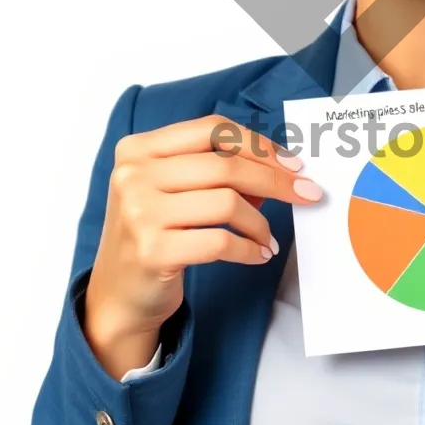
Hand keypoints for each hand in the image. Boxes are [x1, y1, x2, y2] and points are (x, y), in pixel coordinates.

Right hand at [85, 114, 320, 340]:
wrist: (118, 295)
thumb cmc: (154, 234)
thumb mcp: (174, 192)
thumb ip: (217, 173)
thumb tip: (279, 169)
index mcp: (138, 148)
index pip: (211, 128)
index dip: (258, 144)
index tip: (291, 163)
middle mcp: (134, 175)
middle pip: (225, 165)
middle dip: (275, 179)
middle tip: (305, 193)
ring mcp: (139, 212)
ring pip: (227, 202)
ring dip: (260, 222)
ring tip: (266, 236)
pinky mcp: (152, 250)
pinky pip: (221, 241)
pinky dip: (248, 248)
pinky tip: (257, 254)